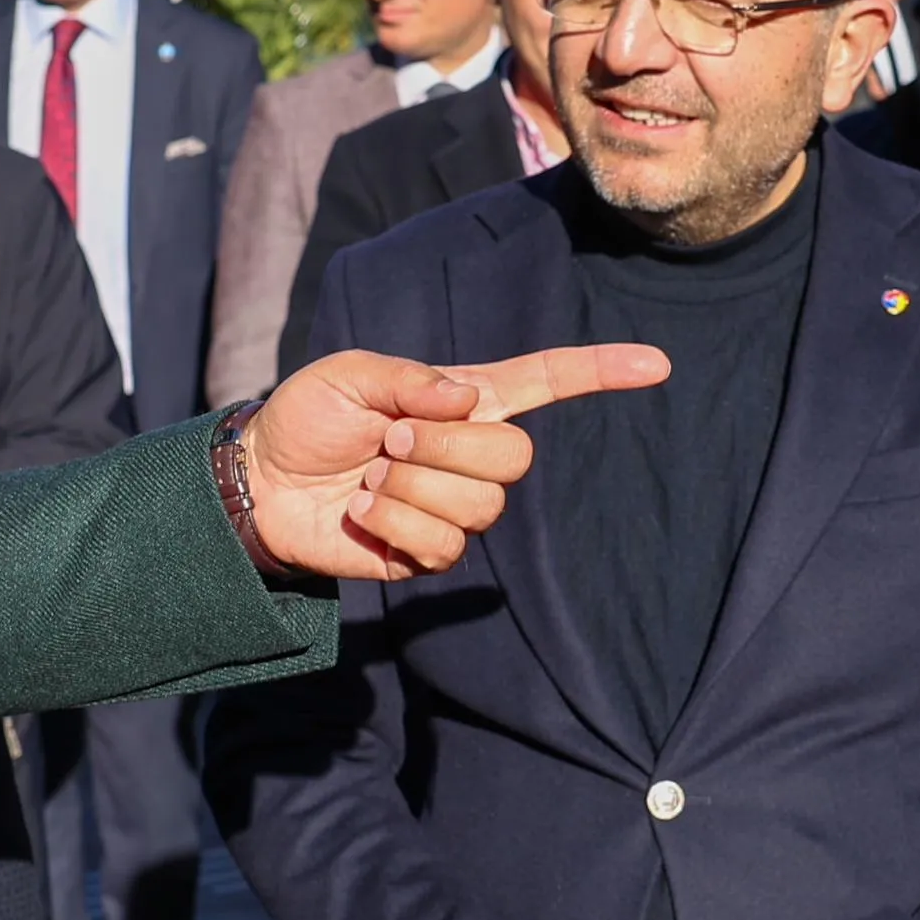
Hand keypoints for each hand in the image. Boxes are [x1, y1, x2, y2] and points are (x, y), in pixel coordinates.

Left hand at [247, 344, 669, 580]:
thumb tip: (465, 400)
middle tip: (388, 442)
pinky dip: (396, 524)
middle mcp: (471, 454)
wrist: (262, 482)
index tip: (657, 365)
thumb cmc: (309, 418)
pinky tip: (366, 512)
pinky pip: (446, 546)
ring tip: (372, 478)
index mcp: (466, 401)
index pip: (548, 383)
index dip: (601, 373)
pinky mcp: (429, 554)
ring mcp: (454, 506)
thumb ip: (411, 379)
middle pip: (515, 458)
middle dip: (444, 448)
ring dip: (413, 488)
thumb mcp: (350, 375)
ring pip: (481, 506)